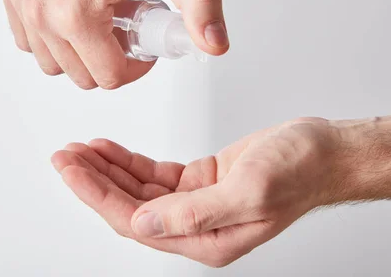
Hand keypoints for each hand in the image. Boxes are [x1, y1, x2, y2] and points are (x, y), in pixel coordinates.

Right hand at [0, 0, 227, 89]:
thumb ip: (201, 6)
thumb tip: (214, 42)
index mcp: (76, 10)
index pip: (108, 76)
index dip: (135, 66)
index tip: (143, 42)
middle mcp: (40, 9)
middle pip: (81, 75)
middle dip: (109, 57)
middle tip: (126, 24)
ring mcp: (22, 0)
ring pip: (54, 63)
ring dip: (81, 50)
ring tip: (103, 16)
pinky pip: (28, 40)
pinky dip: (52, 37)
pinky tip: (76, 12)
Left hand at [51, 118, 341, 266]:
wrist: (325, 152)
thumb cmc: (300, 170)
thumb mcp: (249, 190)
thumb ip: (195, 213)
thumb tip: (145, 225)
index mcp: (206, 240)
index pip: (136, 222)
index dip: (98, 195)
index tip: (72, 170)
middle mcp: (197, 227)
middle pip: (129, 207)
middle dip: (94, 181)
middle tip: (65, 156)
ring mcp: (197, 204)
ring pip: (138, 190)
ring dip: (108, 169)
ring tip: (80, 150)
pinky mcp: (201, 181)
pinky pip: (155, 174)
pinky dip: (130, 161)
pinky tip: (112, 150)